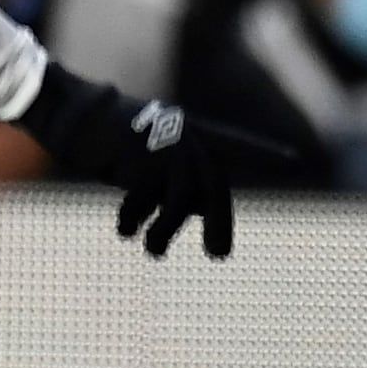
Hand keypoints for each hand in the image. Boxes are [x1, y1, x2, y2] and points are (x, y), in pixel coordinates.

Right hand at [20, 65, 287, 260]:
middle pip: (214, 185)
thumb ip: (175, 180)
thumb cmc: (101, 138)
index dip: (264, 153)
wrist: (69, 112)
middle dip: (219, 224)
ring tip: (154, 252)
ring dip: (167, 231)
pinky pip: (145, 198)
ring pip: (181, 198)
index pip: (236, 144)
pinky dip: (134, 219)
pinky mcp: (141, 153)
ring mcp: (164, 143)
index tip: (297, 160)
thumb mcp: (145, 162)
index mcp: (189, 131)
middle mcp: (184, 135)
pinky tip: (126, 231)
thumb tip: (202, 211)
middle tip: (218, 255)